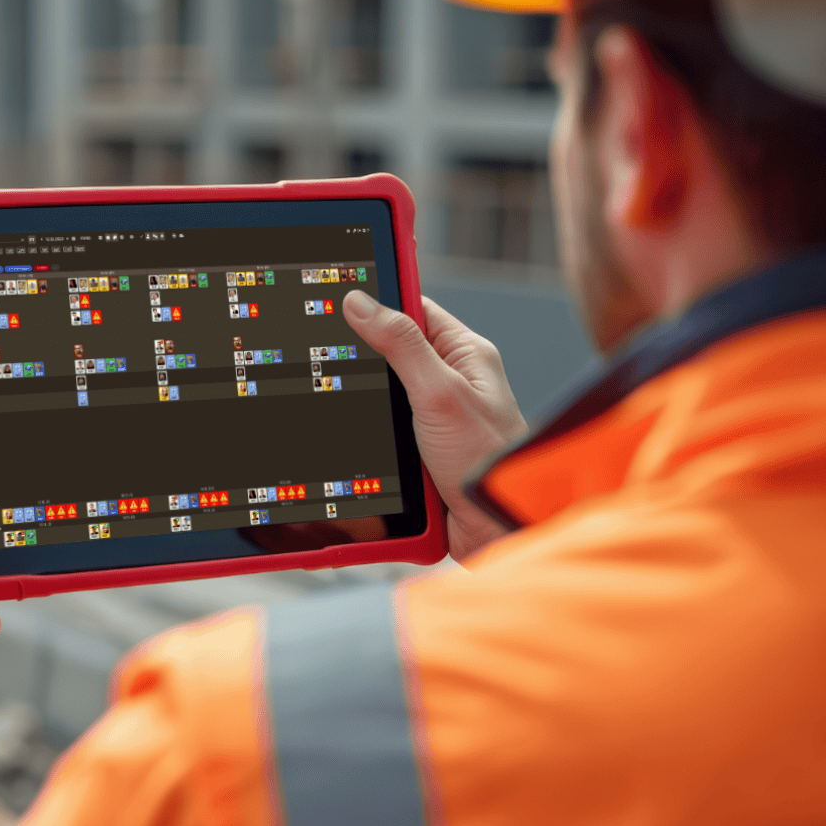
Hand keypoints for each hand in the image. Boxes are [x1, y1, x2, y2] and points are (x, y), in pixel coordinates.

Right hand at [342, 291, 525, 560]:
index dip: (381, 302)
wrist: (497, 529)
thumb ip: (402, 345)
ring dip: (368, 409)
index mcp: (465, 355)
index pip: (416, 310)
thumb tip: (362, 303)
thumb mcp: (440, 393)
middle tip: (329, 357)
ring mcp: (435, 419)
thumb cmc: (488, 460)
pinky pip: (386, 436)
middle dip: (365, 362)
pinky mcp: (422, 452)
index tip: (342, 296)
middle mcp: (452, 383)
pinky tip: (358, 445)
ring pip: (384, 398)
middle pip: (393, 355)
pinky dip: (372, 441)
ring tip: (346, 407)